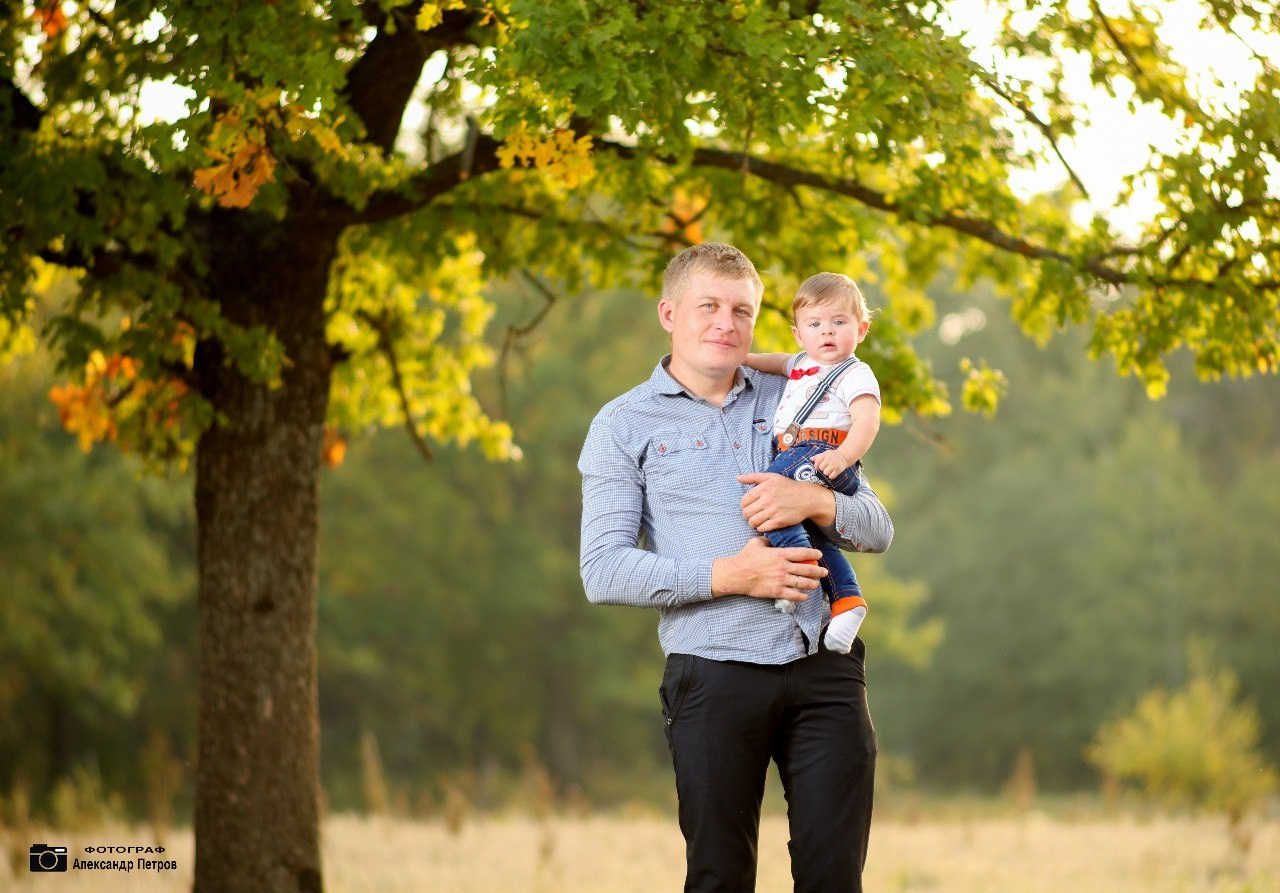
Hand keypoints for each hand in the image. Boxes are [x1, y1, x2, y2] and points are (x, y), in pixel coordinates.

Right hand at [711, 536, 825, 602]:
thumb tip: (772, 539)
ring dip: (813, 584)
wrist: (736, 574)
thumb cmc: (745, 558)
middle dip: (819, 571)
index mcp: (780, 554)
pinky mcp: (777, 591)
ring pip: (803, 583)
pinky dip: (802, 596)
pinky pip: (794, 595)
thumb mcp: (756, 543)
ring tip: (816, 584)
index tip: (819, 555)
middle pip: (807, 569)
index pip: (803, 553)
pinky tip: (804, 595)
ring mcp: (781, 580)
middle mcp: (783, 567)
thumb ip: (767, 541)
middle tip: (824, 572)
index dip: (814, 554)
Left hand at [737, 472, 835, 531]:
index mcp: (763, 488)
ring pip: (753, 522)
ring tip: (759, 520)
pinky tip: (766, 523)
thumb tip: (738, 478)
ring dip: (754, 522)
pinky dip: (762, 527)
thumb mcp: (771, 477)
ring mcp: (773, 511)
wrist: (807, 497)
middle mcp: (767, 500)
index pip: (743, 501)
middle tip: (754, 514)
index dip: (744, 506)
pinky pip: (762, 528)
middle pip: (746, 513)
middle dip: (748, 515)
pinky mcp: (779, 521)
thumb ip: (753, 477)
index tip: (750, 506)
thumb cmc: (788, 486)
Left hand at [813, 449, 851, 478]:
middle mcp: (830, 459)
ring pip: (826, 473)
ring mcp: (835, 465)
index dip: (816, 465)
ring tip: (829, 470)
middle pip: (821, 468)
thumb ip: (818, 456)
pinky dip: (831, 476)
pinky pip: (831, 476)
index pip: (817, 460)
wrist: (844, 456)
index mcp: (826, 454)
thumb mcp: (825, 453)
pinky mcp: (839, 470)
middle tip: (825, 468)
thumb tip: (810, 459)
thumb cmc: (833, 455)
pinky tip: (832, 473)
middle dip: (822, 469)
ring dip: (826, 473)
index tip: (817, 467)